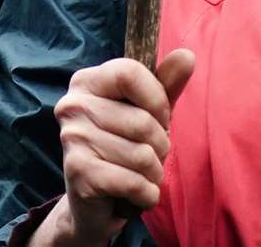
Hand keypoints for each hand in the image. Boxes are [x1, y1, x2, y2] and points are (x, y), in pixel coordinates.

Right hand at [53, 48, 195, 244]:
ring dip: (154, 173)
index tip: (160, 118)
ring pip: (142, 155)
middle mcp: (73, 105)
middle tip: (149, 155)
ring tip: (141, 175)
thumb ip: (166, 85)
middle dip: (160, 145)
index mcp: (86, 81)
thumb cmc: (123, 148)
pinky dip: (147, 194)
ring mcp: (73, 139)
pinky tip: (138, 194)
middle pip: (142, 120)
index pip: (130, 72)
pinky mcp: (79, 174)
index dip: (156, 98)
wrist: (92, 206)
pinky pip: (135, 183)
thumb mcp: (147, 112)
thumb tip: (187, 55)